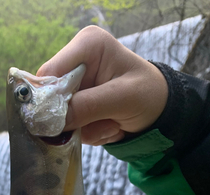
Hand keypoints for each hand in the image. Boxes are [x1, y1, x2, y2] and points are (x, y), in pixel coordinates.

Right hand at [37, 26, 167, 145]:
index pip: (49, 73)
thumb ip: (88, 106)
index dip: (49, 99)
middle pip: (50, 98)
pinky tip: (110, 126)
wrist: (160, 112)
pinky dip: (89, 133)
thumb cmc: (149, 95)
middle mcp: (76, 63)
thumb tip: (54, 120)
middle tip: (105, 122)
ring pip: (59, 118)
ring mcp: (75, 86)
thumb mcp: (123, 98)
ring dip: (86, 129)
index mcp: (87, 46)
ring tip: (113, 124)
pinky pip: (69, 127)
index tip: (64, 122)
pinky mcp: (76, 105)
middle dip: (75, 118)